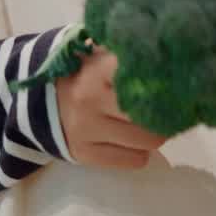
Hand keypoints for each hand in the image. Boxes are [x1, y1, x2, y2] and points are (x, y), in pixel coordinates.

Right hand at [54, 47, 166, 168]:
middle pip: (152, 113)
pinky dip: (140, 153)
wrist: (40, 100)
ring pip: (148, 141)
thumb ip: (131, 56)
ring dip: (154, 134)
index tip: (175, 82)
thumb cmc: (83, 74)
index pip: (145, 75)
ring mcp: (86, 130)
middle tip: (168, 108)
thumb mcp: (101, 55)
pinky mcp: (85, 154)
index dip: (165, 80)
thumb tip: (173, 61)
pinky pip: (134, 160)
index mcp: (97, 70)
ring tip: (148, 125)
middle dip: (166, 111)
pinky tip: (132, 142)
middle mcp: (90, 100)